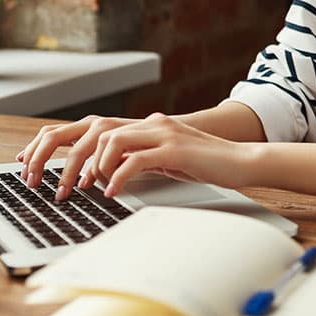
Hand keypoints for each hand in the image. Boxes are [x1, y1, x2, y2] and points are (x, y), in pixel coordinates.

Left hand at [77, 113, 251, 197]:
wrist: (242, 161)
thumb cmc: (207, 164)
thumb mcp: (168, 159)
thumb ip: (143, 158)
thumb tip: (112, 170)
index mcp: (153, 125)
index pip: (105, 129)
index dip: (83, 150)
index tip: (74, 175)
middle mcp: (156, 124)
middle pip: (102, 132)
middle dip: (82, 161)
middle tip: (78, 187)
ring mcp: (166, 134)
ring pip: (113, 140)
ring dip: (97, 166)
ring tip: (96, 187)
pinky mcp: (175, 150)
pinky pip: (135, 160)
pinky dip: (119, 177)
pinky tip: (115, 191)